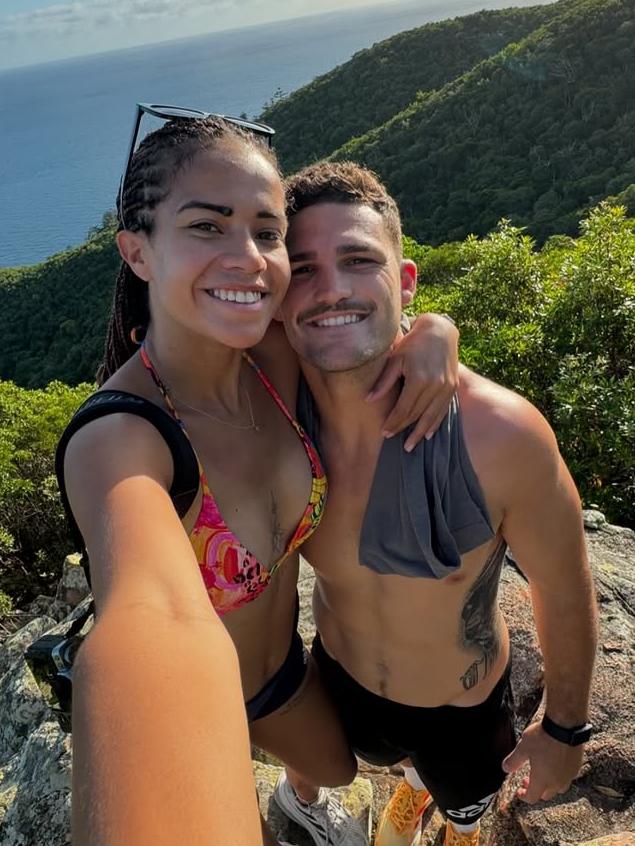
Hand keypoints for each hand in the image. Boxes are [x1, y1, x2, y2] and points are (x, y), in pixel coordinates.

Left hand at [367, 313, 458, 450]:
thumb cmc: (413, 343)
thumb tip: (368, 400)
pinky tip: (427, 434)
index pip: (403, 409)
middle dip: (403, 428)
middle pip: (416, 414)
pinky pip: (442, 411)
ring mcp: (446, 388)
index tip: (384, 432)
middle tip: (391, 438)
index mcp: (419, 379)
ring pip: (430, 417)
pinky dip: (434, 423)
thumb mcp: (396, 359)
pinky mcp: (453, 388)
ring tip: (410, 446)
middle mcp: (435, 386)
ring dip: (419, 432)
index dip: (393, 422)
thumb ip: (384, 382)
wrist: (440, 331)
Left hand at [502, 721, 583, 802]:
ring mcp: (568, 776)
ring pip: (558, 788)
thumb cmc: (542, 737)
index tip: (520, 790)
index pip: (532, 797)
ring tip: (542, 773)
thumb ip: (514, 760)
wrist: (564, 727)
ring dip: (548, 785)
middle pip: (545, 795)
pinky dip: (559, 777)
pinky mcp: (576, 767)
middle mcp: (556, 782)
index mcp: (542, 780)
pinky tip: (554, 765)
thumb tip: (505, 768)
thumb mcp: (523, 747)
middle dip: (535, 790)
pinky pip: (567, 778)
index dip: (524, 796)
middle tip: (527, 779)